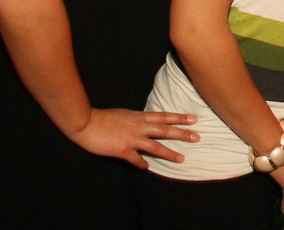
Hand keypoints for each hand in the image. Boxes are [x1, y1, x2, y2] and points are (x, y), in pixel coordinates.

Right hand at [69, 108, 198, 168]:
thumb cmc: (104, 118)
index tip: (193, 119)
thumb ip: (137, 119)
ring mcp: (131, 138)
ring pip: (155, 146)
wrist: (85, 123)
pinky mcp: (122, 150)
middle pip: (165, 130)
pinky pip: (136, 159)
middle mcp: (139, 127)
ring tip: (182, 158)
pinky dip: (142, 164)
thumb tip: (146, 122)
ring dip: (170, 153)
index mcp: (139, 117)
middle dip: (182, 134)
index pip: (164, 117)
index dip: (180, 118)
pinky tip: (147, 168)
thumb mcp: (125, 114)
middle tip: (197, 137)